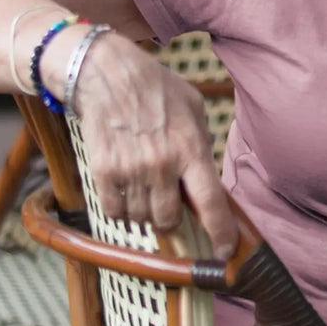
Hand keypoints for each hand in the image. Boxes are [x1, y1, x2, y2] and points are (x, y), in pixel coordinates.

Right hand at [67, 34, 237, 257]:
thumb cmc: (156, 88)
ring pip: (141, 218)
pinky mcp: (103, 171)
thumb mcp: (193, 108)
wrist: (107, 74)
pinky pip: (114, 212)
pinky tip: (123, 188)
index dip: (220, 233)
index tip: (223, 252)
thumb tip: (207, 179)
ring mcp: (131, 170)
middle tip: (167, 202)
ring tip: (142, 184)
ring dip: (144, 212)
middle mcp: (162, 164)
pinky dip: (119, 208)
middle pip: (169, 220)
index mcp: (191, 148)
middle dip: (171, 219)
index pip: (211, 202)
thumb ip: (201, 145)